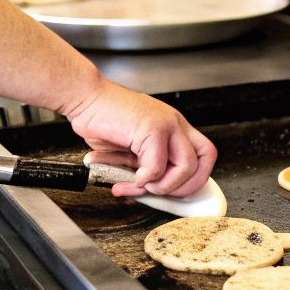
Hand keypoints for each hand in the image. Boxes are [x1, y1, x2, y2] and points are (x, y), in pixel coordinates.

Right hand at [61, 80, 215, 198]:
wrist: (84, 98)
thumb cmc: (101, 119)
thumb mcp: (129, 148)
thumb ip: (143, 167)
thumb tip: (147, 191)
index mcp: (173, 126)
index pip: (203, 154)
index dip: (193, 178)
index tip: (173, 191)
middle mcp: (174, 123)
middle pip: (206, 159)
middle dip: (186, 185)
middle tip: (161, 191)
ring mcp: (166, 123)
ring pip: (187, 166)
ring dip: (164, 185)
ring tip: (144, 184)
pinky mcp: (152, 128)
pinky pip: (157, 166)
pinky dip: (143, 179)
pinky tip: (131, 176)